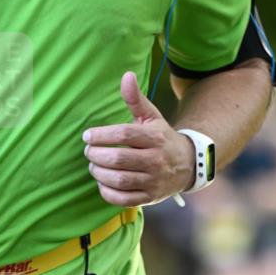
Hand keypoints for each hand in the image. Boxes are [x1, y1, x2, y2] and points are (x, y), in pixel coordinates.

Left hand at [83, 71, 194, 205]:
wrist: (188, 165)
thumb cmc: (162, 138)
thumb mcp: (152, 117)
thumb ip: (136, 99)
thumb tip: (126, 75)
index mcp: (155, 138)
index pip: (124, 135)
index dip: (101, 135)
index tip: (87, 136)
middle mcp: (156, 160)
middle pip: (119, 159)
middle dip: (96, 155)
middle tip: (88, 152)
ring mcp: (153, 181)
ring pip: (119, 180)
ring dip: (99, 173)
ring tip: (94, 166)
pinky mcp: (150, 198)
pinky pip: (123, 199)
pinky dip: (107, 192)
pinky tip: (102, 182)